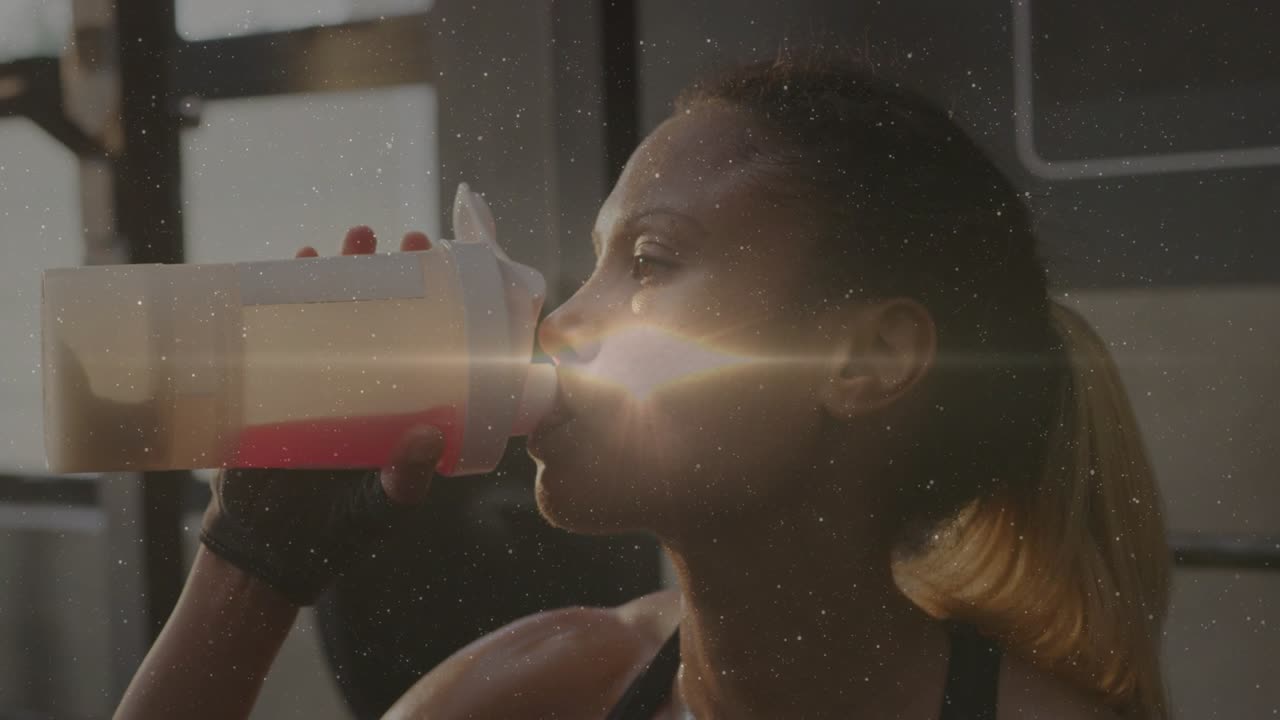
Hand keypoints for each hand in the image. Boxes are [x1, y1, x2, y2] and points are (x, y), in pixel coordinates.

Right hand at [200, 227, 442, 605]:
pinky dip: (285, 293)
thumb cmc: (340, 527)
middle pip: (385, 313)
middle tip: (406, 239)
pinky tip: (297, 261)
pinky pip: (281, 328)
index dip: (442, 305)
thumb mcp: (384, 502)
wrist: (269, 547)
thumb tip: (428, 434)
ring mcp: (320, 377)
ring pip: (336, 310)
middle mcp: (367, 382)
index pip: (430, 342)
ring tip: (354, 237)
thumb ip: (407, 476)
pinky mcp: (274, 381)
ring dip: (344, 268)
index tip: (452, 271)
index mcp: (403, 404)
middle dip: (394, 271)